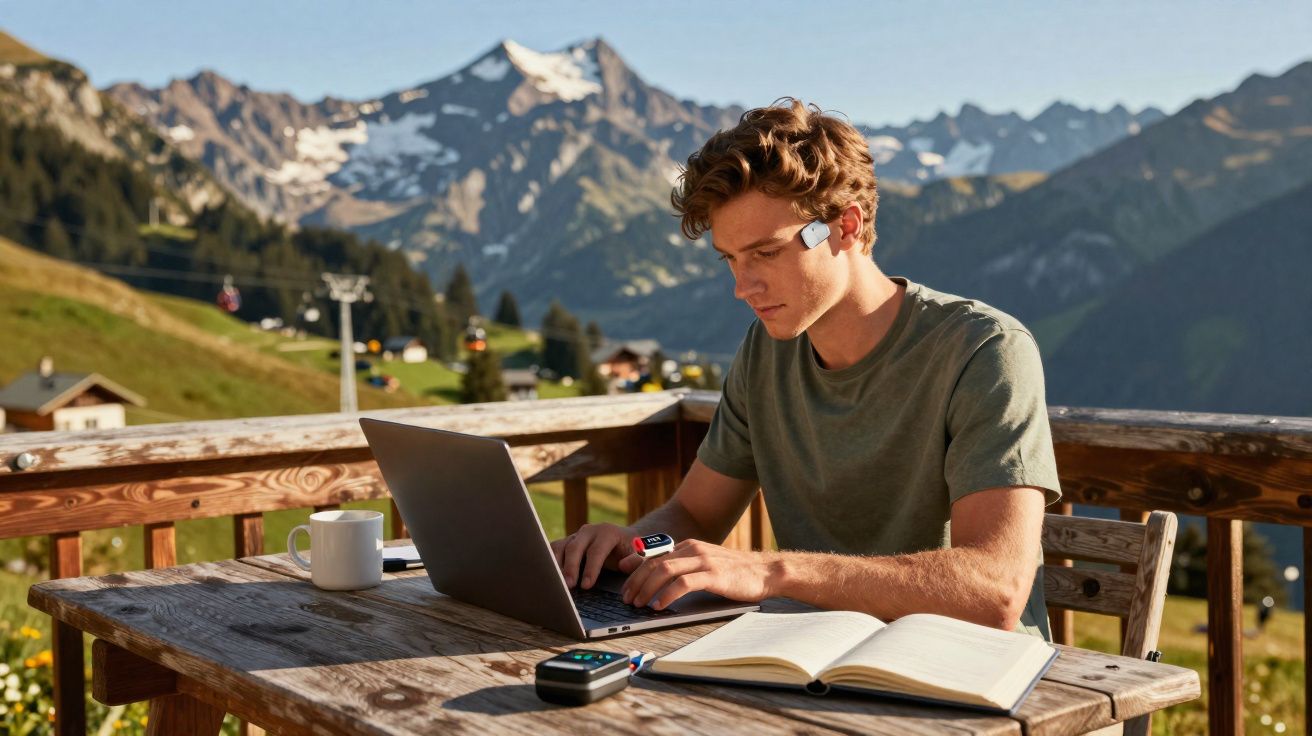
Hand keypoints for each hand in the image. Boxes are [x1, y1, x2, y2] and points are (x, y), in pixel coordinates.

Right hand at [550, 523, 641, 588]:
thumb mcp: (641, 554)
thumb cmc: (633, 550)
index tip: (586, 585)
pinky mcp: (567, 543)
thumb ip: (636, 560)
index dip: (591, 568)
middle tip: (568, 586)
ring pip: (561, 546)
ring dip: (555, 564)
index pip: (596, 551)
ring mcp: (576, 536)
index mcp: (607, 532)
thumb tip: (623, 565)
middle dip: (570, 567)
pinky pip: (554, 549)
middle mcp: (589, 531)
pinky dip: (548, 561)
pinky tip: (547, 576)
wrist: (625, 540)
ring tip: (554, 582)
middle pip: (575, 547)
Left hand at [621, 539, 778, 609]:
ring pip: (665, 571)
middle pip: (654, 563)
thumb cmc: (735, 572)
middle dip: (636, 582)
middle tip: (627, 599)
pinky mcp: (714, 575)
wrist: (766, 571)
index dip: (634, 569)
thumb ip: (683, 567)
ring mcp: (704, 561)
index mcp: (689, 546)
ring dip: (647, 588)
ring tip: (639, 603)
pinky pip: (684, 583)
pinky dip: (667, 594)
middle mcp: (693, 550)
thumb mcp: (705, 565)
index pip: (653, 556)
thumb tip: (657, 579)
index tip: (622, 583)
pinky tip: (660, 605)